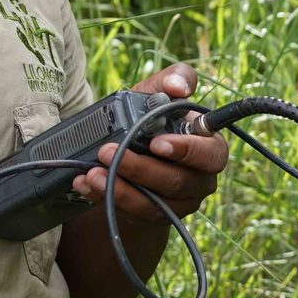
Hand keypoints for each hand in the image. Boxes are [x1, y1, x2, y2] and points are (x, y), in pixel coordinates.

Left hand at [70, 64, 228, 223]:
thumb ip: (171, 80)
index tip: (156, 143)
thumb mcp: (156, 94)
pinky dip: (105, 197)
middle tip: (108, 152)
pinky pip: (132, 213)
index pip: (212, 154)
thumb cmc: (150, 119)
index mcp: (208, 148)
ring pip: (154, 203)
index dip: (188, 151)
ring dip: (119, 188)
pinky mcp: (154, 217)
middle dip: (140, 168)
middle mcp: (199, 180)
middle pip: (177, 182)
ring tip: (92, 172)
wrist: (133, 154)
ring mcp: (178, 203)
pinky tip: (85, 184)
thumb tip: (179, 86)